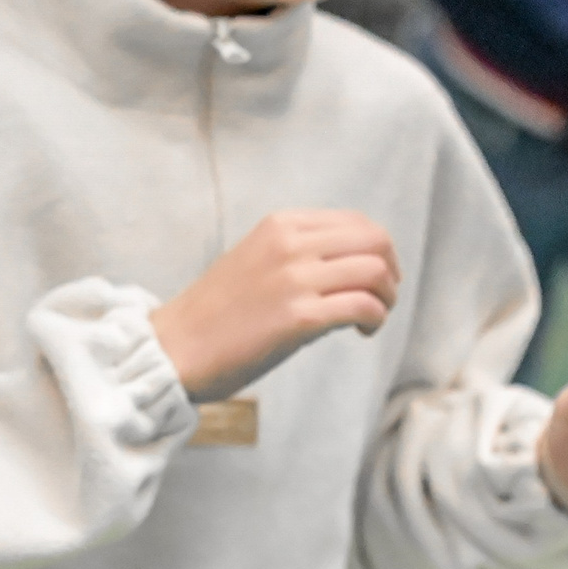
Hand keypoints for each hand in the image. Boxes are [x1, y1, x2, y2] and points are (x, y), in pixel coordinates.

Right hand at [149, 210, 399, 401]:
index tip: (374, 276)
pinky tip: (362, 332)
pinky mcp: (298, 318)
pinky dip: (375, 319)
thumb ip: (299, 251)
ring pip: (375, 272)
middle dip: (391, 271)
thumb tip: (352, 264)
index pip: (356, 221)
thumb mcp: (256, 258)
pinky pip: (363, 306)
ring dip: (387, 298)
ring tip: (373, 318)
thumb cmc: (216, 313)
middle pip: (375, 241)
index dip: (378, 249)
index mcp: (280, 225)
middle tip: (383, 297)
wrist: (176, 347)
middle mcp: (290, 244)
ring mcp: (294, 279)